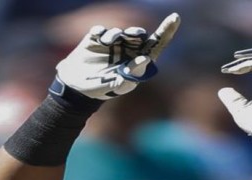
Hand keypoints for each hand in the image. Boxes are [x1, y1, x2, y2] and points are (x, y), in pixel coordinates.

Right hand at [55, 13, 180, 99]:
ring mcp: (112, 43)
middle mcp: (127, 49)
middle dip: (136, 32)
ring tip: (108, 41)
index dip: (167, 30)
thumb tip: (145, 59)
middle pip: (138, 34)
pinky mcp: (96, 39)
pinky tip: (98, 37)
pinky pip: (101, 30)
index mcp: (138, 61)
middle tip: (132, 35)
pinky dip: (101, 32)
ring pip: (120, 31)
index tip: (175, 17)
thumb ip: (132, 74)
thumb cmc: (101, 89)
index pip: (156, 44)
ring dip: (115, 34)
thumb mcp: (118, 85)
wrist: (76, 87)